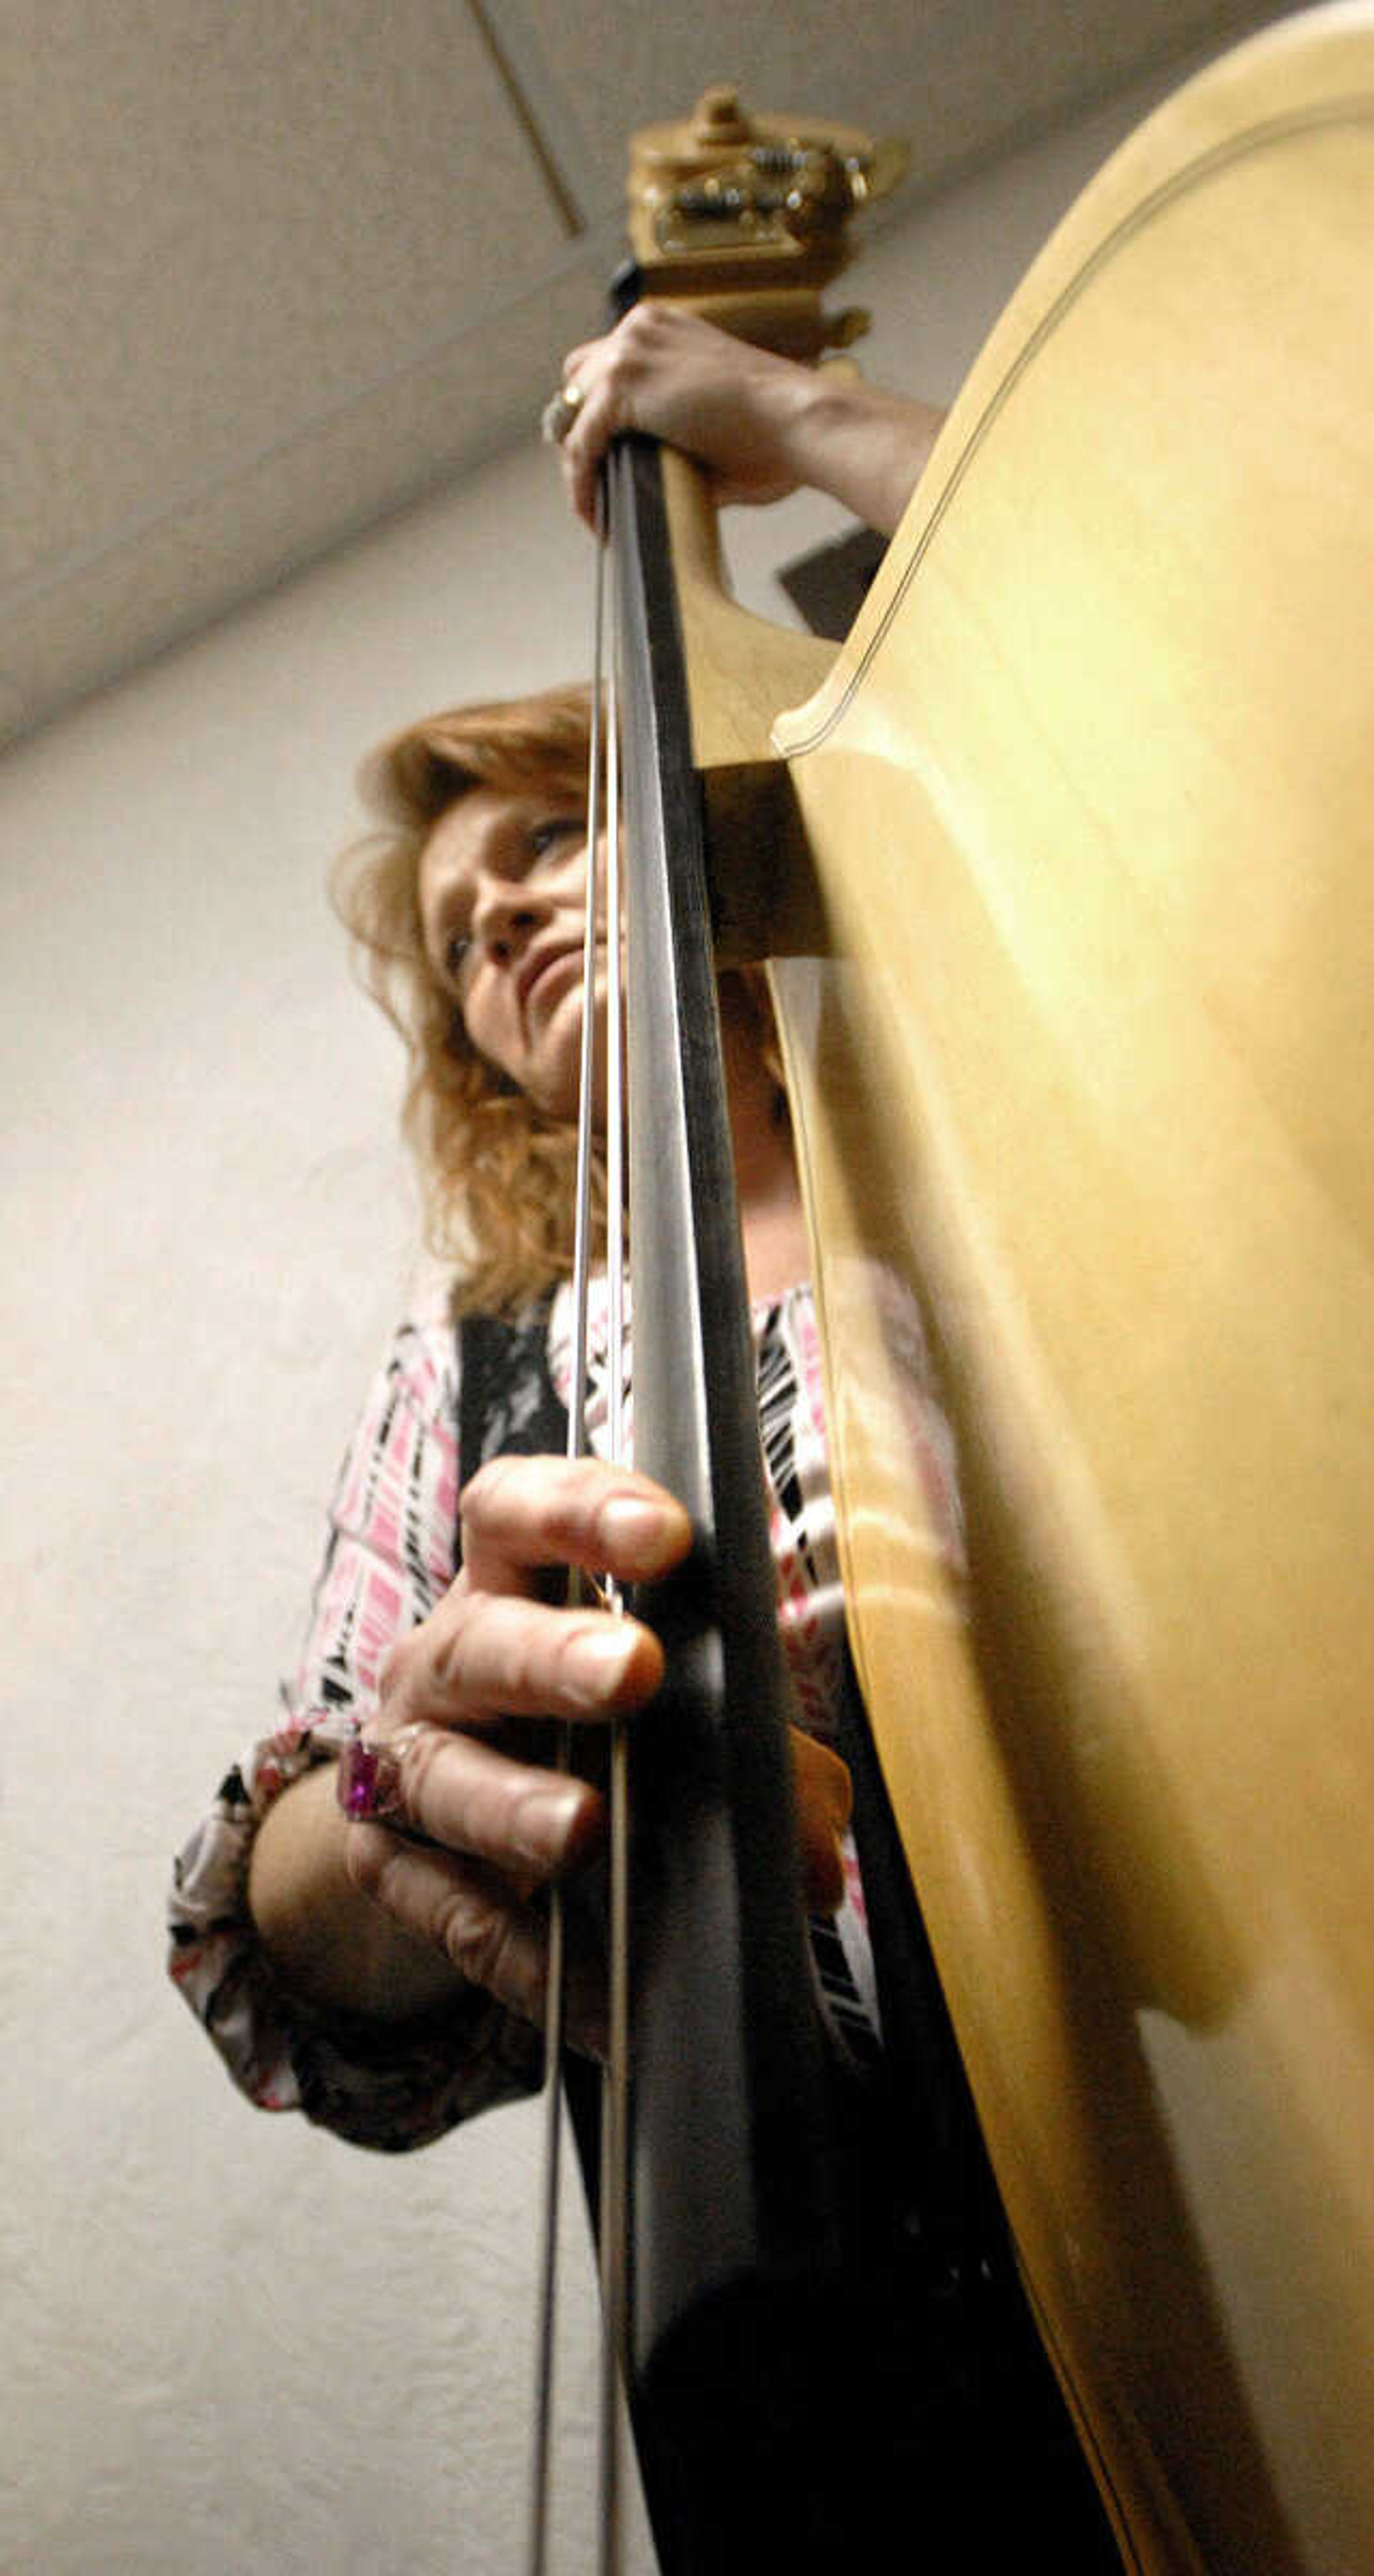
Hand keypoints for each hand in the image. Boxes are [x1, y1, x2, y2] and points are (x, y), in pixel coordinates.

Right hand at [341, 1451, 852, 2050]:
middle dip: (553, 1653)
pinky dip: (534, 1957)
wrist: (444, 1826)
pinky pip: (462, 1920)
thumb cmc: (572, 1728)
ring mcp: (405, 1769)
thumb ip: (746, 1734)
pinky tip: (600, 1991)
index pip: (514, 1514)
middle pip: (479, 1641)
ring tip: (582, 1830)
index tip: (664, 1533)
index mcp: (507, 1589)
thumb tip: (815, 1827)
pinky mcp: (392, 1875)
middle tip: (630, 1670)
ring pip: (444, 1778)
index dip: (579, 1509)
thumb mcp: (658, 1700)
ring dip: (515, 1805)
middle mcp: (441, 1666)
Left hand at [556, 304, 812, 528]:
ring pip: (571, 414)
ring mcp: (627, 353)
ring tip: (593, 507)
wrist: (796, 419)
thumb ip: (675, 431)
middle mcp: (639, 329)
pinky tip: (595, 513)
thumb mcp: (713, 414)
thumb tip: (657, 475)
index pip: (603, 365)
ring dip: (578, 463)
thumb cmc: (775, 427)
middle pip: (576, 383)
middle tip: (594, 482)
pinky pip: (580, 444)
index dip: (596, 414)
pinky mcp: (621, 388)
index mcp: (662, 327)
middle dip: (579, 432)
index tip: (603, 457)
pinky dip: (582, 483)